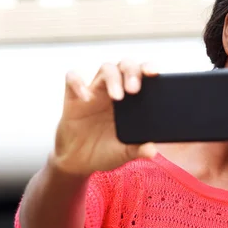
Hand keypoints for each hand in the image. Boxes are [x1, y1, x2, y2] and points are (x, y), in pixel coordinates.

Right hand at [51, 60, 157, 176]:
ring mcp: (94, 92)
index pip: (142, 74)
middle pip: (124, 65)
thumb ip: (137, 149)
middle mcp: (113, 90)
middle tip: (134, 90)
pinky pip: (72, 79)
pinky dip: (78, 83)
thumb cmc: (104, 151)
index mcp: (131, 100)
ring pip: (105, 68)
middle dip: (131, 71)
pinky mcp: (73, 98)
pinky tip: (85, 98)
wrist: (78, 162)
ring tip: (117, 97)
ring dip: (113, 78)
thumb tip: (152, 151)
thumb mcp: (124, 153)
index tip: (154, 73)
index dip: (148, 68)